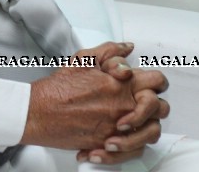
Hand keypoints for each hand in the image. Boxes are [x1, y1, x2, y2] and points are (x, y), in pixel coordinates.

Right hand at [21, 54, 167, 163]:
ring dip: (145, 128)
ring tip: (130, 123)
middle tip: (141, 104)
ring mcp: (118, 127)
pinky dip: (130, 146)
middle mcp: (123, 106)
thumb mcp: (82, 60)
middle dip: (154, 106)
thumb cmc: (57, 89)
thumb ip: (109, 52)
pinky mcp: (109, 144)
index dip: (155, 82)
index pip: (156, 80)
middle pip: (160, 108)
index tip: (147, 84)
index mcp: (120, 83)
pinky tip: (118, 138)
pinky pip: (135, 150)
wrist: (38, 113)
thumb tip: (127, 48)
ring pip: (152, 132)